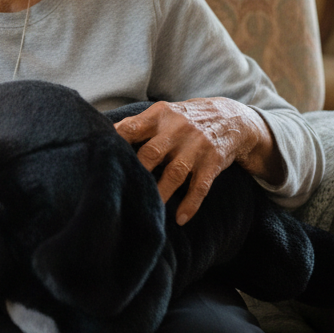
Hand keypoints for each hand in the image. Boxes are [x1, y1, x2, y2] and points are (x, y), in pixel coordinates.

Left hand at [113, 97, 281, 224]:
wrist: (231, 118)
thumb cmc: (185, 118)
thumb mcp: (163, 113)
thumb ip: (136, 124)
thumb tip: (104, 134)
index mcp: (160, 116)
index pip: (133, 128)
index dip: (117, 142)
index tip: (101, 157)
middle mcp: (177, 130)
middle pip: (152, 152)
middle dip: (136, 172)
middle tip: (120, 191)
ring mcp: (196, 147)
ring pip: (175, 173)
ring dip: (161, 193)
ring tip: (147, 211)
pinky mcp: (212, 163)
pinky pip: (200, 187)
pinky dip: (190, 204)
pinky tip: (180, 219)